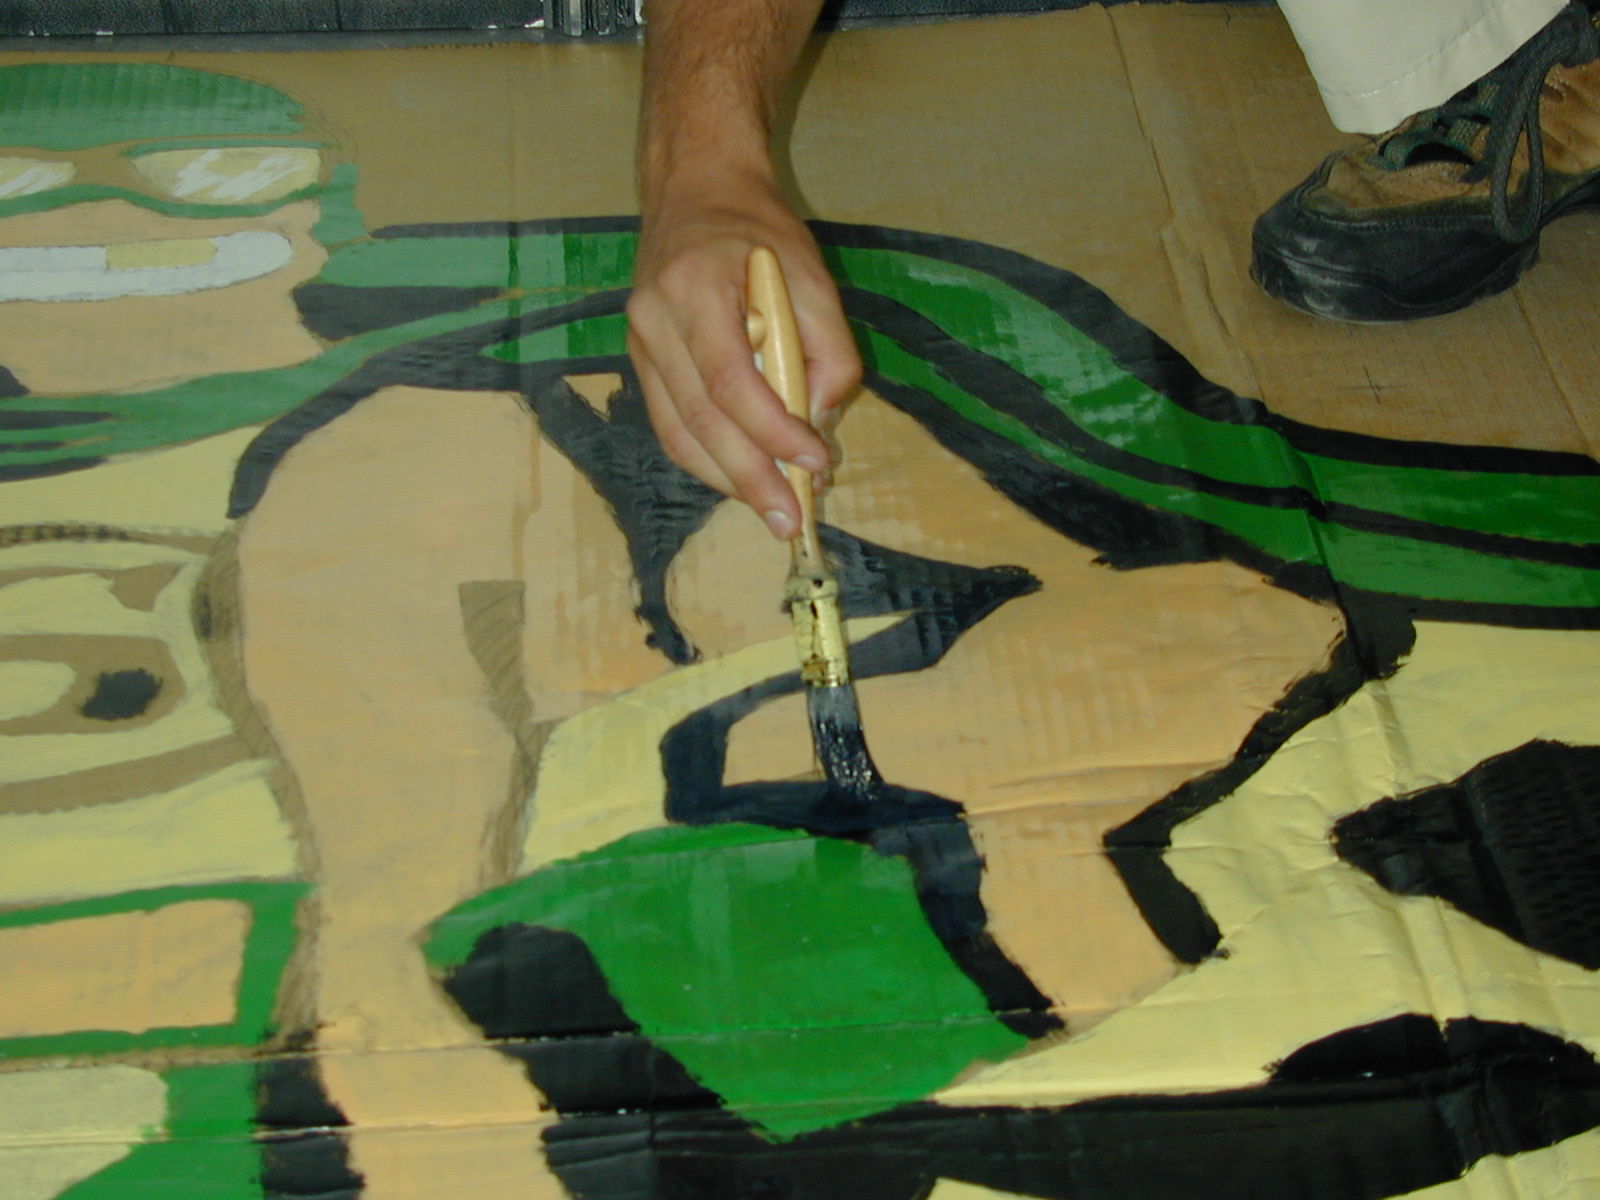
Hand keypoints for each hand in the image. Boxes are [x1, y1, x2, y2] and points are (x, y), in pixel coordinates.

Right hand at [627, 173, 861, 538]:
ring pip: (678, 432)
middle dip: (750, 477)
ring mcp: (638, 342)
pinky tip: (739, 479)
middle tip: (791, 518)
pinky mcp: (639, 358)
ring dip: (726, 480)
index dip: (772, 431)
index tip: (814, 461)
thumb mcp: (811, 270)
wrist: (693, 187)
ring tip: (769, 509)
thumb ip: (827, 345)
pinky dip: (705, 459)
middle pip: (700, 419)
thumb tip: (823, 418)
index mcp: (696, 288)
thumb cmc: (756, 227)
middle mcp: (654, 319)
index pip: (730, 380)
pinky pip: (669, 423)